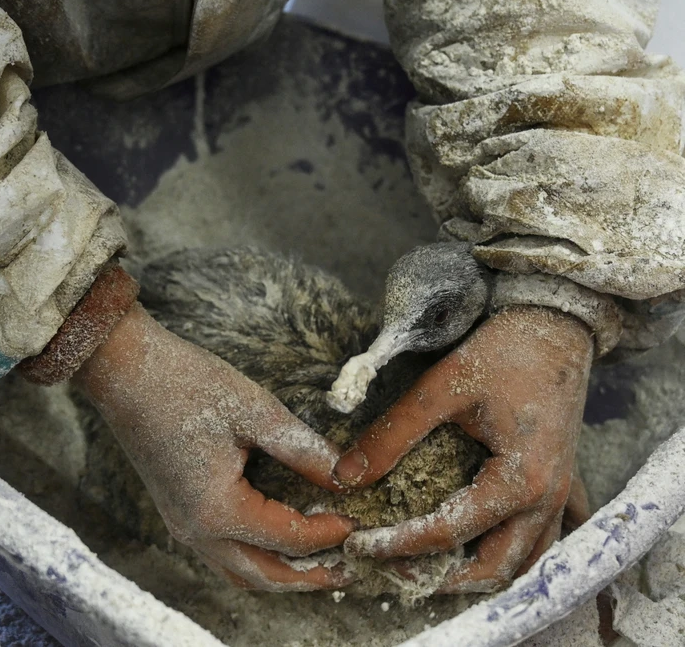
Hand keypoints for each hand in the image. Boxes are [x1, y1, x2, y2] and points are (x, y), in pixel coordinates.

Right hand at [75, 304, 355, 590]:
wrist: (124, 369)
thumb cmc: (186, 384)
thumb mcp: (256, 412)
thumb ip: (305, 451)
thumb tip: (346, 476)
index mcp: (217, 510)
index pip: (289, 538)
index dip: (329, 532)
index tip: (358, 519)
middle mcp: (196, 530)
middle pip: (264, 575)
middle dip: (308, 577)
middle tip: (348, 570)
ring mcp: (181, 524)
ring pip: (239, 572)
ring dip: (280, 575)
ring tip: (317, 566)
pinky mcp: (176, 512)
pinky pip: (220, 555)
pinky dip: (255, 559)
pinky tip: (275, 541)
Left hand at [336, 306, 593, 592]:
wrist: (556, 326)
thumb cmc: (502, 353)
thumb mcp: (440, 389)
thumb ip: (392, 434)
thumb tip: (345, 475)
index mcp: (519, 480)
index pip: (449, 532)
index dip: (398, 543)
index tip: (359, 545)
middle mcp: (546, 500)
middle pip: (494, 568)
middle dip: (440, 578)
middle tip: (389, 569)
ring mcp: (558, 497)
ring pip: (522, 562)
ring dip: (476, 575)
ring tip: (425, 568)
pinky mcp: (558, 486)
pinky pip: (540, 541)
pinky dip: (509, 556)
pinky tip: (476, 552)